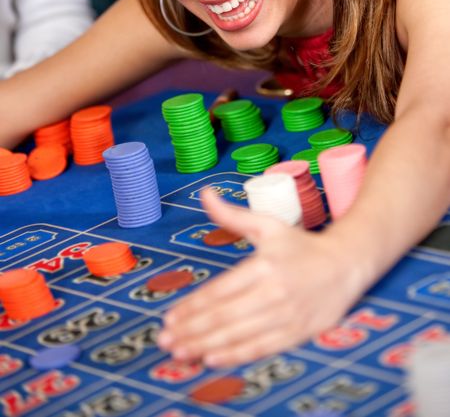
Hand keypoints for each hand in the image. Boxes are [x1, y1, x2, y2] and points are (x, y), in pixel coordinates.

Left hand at [157, 187, 361, 366]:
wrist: (345, 264)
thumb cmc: (301, 245)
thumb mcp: (267, 225)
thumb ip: (232, 215)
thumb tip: (205, 193)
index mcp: (264, 265)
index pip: (220, 290)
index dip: (192, 306)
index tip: (170, 316)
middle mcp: (273, 292)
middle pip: (225, 316)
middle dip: (192, 330)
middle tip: (165, 339)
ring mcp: (286, 316)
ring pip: (239, 334)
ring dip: (206, 345)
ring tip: (180, 352)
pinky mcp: (297, 333)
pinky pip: (261, 348)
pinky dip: (235, 355)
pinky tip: (212, 358)